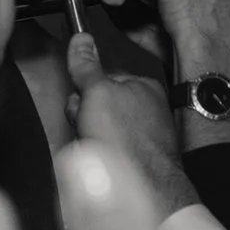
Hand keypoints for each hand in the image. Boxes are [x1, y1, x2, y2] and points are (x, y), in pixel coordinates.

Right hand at [64, 33, 195, 214]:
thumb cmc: (129, 142)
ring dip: (90, 137)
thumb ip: (87, 67)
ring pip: (101, 130)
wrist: (145, 191)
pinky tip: (104, 162)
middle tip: (89, 127)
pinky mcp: (138, 161)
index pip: (101, 79)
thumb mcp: (97, 93)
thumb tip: (81, 39)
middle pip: (99, 105)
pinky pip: (109, 151)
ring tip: (98, 149)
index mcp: (145, 87)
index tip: (82, 101)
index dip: (85, 91)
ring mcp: (145, 137)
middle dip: (86, 115)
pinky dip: (101, 155)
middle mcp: (148, 111)